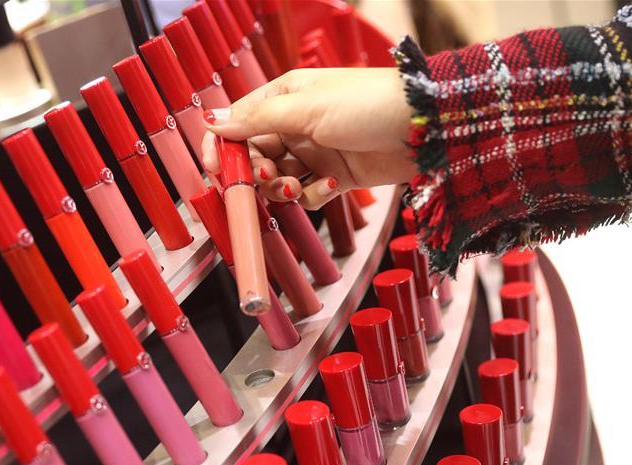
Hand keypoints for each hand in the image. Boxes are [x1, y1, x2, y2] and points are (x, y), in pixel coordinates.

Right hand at [201, 68, 416, 208]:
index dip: (223, 145)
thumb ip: (256, 119)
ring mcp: (315, 151)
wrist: (422, 127)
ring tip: (299, 185)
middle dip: (258, 172)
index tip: (214, 168)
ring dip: (284, 188)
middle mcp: (296, 124)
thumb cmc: (368, 104)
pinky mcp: (334, 175)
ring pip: (279, 179)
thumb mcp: (305, 108)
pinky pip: (307, 193)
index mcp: (285, 98)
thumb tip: (213, 122)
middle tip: (270, 178)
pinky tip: (331, 185)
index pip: (238, 122)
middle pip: (255, 156)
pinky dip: (313, 195)